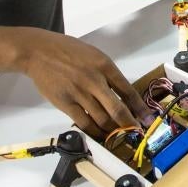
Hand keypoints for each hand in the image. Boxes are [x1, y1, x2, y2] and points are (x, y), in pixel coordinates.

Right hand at [15, 28, 148, 137]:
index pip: (127, 90)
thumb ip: (107, 73)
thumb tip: (120, 93)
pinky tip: (100, 135)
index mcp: (105, 66)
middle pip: (117, 109)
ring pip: (102, 119)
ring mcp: (80, 94)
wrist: (40, 52)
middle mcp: (95, 81)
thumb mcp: (94, 55)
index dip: (139, 107)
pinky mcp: (66, 104)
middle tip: (136, 132)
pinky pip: (84, 123)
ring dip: (113, 130)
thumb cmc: (69, 51)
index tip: (148, 118)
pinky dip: (94, 131)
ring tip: (119, 136)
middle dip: (129, 124)